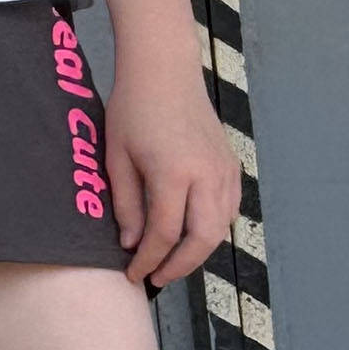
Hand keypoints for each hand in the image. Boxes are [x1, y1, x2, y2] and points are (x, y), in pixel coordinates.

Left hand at [104, 61, 238, 286]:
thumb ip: (126, 205)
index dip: (149, 260)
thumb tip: (132, 244)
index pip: (165, 233)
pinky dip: (213, 228)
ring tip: (171, 261)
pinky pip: (229, 208)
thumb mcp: (117, 159)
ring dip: (198, 250)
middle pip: (203, 239)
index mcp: (174, 173)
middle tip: (157, 277)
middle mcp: (207, 175)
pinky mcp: (232, 165)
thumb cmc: (133, 110)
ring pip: (221, 227)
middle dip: (180, 265)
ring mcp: (225, 169)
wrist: (165, 72)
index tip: (134, 275)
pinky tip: (192, 235)